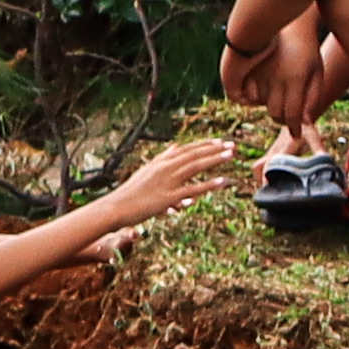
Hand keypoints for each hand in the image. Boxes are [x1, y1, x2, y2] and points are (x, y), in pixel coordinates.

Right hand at [117, 136, 242, 221]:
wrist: (116, 206)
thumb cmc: (130, 191)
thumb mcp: (146, 171)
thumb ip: (162, 159)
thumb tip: (174, 147)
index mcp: (159, 162)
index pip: (186, 149)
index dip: (204, 144)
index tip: (219, 141)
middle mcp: (164, 168)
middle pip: (194, 155)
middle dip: (214, 148)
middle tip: (232, 145)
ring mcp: (167, 182)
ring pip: (195, 167)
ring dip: (214, 159)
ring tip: (231, 155)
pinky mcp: (169, 197)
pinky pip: (193, 189)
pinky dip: (209, 185)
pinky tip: (223, 181)